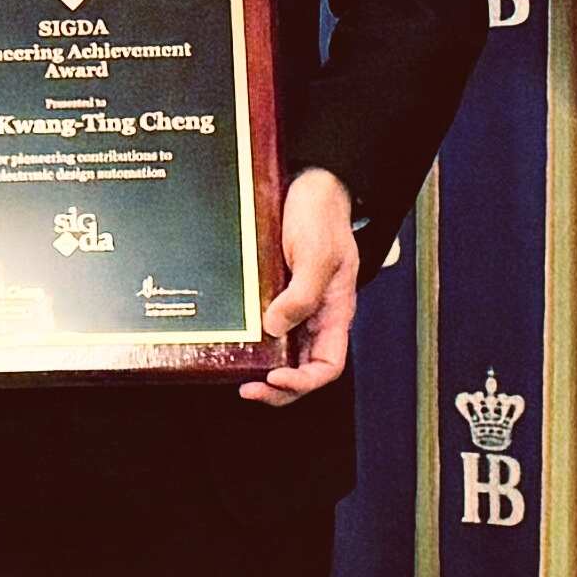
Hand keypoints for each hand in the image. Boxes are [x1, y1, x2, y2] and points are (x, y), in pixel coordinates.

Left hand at [240, 170, 361, 405]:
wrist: (309, 187)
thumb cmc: (322, 216)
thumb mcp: (317, 255)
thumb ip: (302, 295)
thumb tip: (276, 327)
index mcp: (336, 312)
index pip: (328, 365)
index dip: (304, 381)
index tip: (276, 378)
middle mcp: (318, 316)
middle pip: (304, 369)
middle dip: (279, 387)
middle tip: (250, 388)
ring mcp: (297, 308)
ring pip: (286, 355)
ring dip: (266, 371)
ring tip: (242, 376)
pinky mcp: (278, 296)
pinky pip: (270, 330)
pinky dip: (256, 344)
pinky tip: (239, 345)